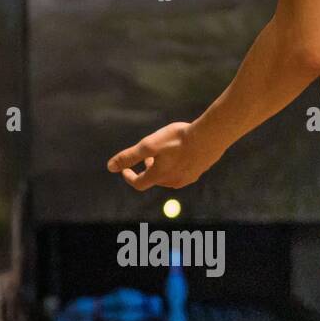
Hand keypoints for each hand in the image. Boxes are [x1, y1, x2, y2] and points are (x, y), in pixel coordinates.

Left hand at [107, 121, 223, 190]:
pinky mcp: (198, 173)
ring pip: (168, 178)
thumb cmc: (178, 139)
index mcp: (159, 176)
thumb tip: (110, 167)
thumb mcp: (149, 145)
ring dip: (162, 168)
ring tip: (164, 153)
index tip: (125, 169)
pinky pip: (182, 174)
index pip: (138, 183)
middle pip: (154, 180)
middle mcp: (173, 181)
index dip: (129, 176)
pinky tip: (180, 154)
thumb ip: (129, 156)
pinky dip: (175, 167)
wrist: (209, 137)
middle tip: (148, 156)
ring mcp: (187, 179)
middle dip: (147, 170)